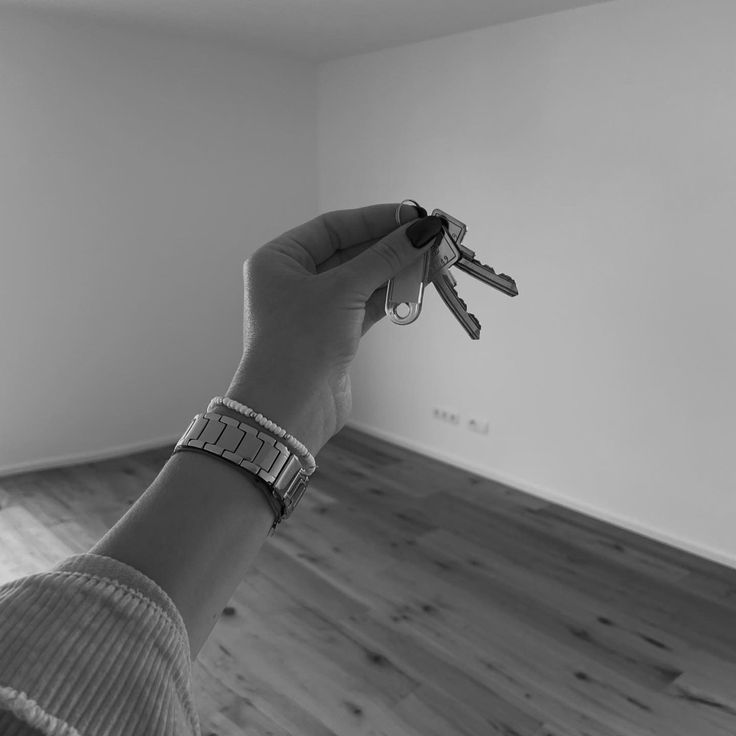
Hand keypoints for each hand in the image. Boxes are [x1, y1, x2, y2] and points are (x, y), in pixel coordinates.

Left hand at [226, 202, 444, 455]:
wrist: (290, 410)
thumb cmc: (299, 344)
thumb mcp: (343, 291)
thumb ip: (384, 259)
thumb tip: (421, 232)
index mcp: (279, 259)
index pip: (333, 227)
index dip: (375, 219)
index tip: (413, 215)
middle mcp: (294, 280)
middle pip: (351, 252)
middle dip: (391, 246)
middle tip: (431, 238)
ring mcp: (315, 308)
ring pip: (363, 279)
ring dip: (396, 271)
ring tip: (433, 261)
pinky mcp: (334, 333)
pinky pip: (367, 304)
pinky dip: (391, 296)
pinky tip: (417, 287)